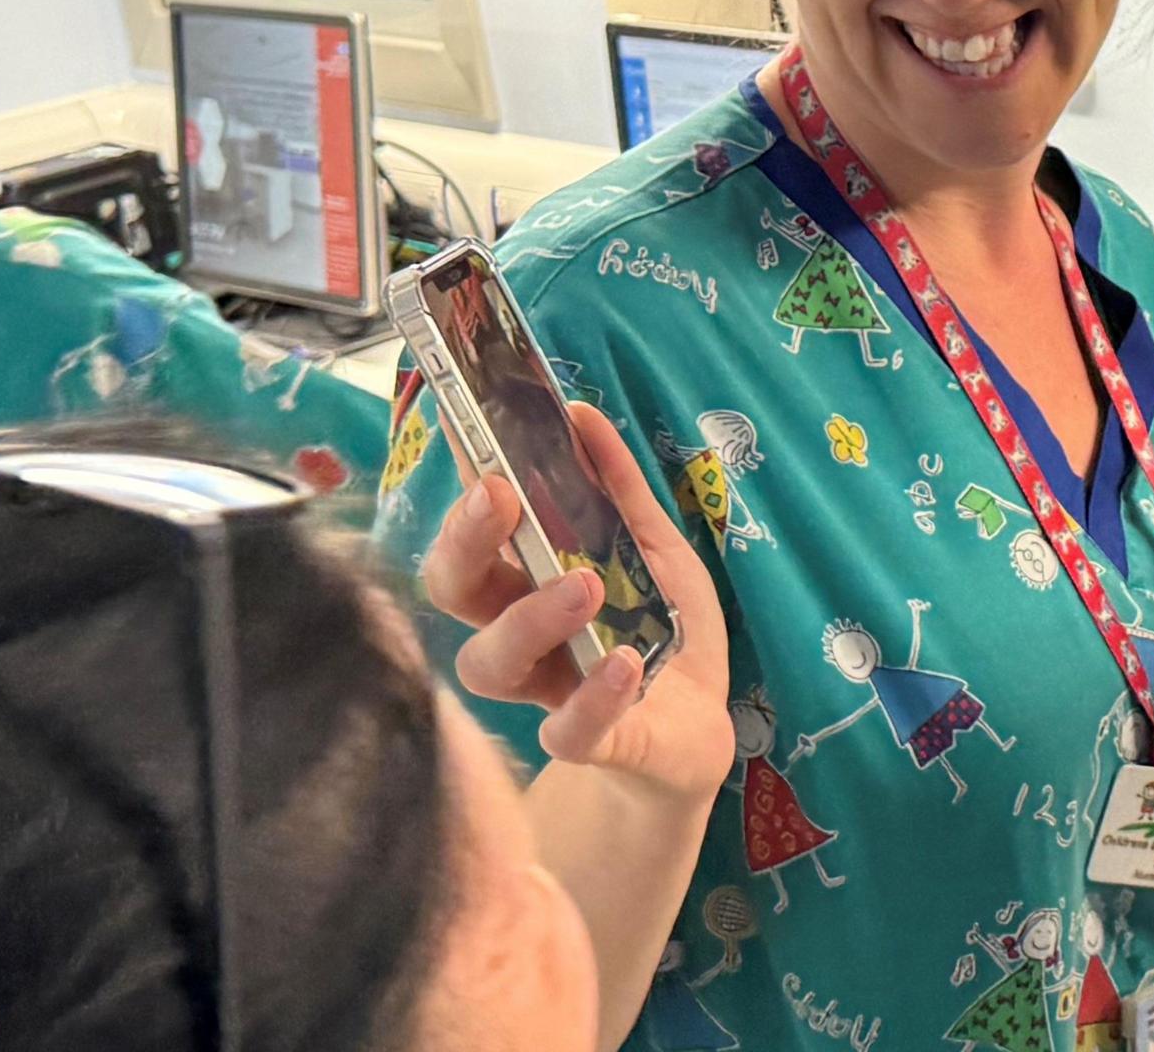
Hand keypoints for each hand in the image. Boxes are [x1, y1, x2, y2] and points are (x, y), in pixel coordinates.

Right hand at [424, 402, 732, 803]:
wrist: (701, 724)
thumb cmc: (660, 626)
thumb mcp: (652, 545)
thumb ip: (618, 487)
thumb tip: (581, 412)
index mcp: (523, 579)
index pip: (471, 532)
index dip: (460, 486)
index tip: (467, 434)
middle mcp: (517, 632)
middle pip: (453, 590)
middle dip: (465, 541)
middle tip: (501, 496)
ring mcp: (546, 689)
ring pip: (490, 662)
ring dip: (531, 617)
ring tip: (586, 585)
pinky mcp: (591, 741)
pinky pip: (569, 730)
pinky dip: (592, 698)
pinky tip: (624, 664)